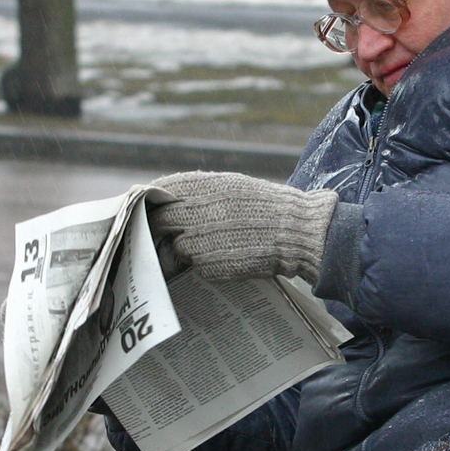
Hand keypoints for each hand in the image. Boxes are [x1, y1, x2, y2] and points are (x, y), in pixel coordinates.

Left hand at [148, 171, 337, 282]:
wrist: (295, 231)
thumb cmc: (266, 207)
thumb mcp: (232, 185)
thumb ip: (199, 190)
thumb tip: (167, 195)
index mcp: (203, 187)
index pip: (161, 191)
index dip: (154, 199)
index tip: (153, 205)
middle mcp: (196, 213)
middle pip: (161, 221)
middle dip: (162, 227)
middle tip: (172, 231)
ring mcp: (200, 241)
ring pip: (178, 246)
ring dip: (188, 247)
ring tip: (215, 243)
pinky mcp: (208, 266)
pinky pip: (196, 265)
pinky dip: (206, 262)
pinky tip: (227, 255)